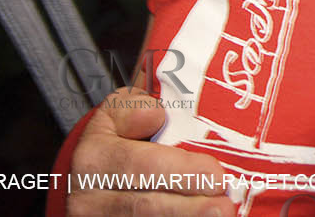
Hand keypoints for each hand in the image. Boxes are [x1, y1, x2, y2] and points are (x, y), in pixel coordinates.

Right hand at [67, 87, 234, 216]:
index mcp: (94, 158)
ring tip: (220, 214)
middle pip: (145, 206)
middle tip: (225, 205)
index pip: (141, 165)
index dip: (181, 172)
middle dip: (189, 207)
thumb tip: (156, 114)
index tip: (215, 175)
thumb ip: (133, 108)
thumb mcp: (115, 112)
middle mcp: (91, 197)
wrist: (89, 173)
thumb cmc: (115, 137)